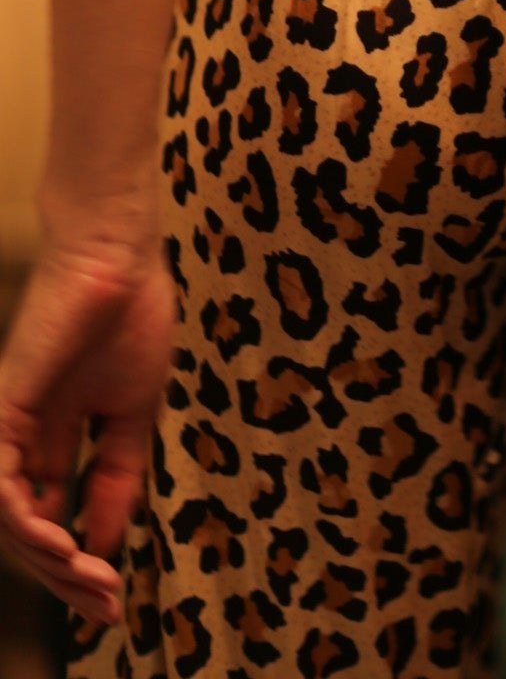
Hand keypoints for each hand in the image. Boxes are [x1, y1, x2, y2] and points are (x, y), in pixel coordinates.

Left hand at [0, 237, 175, 629]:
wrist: (121, 257)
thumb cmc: (130, 317)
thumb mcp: (133, 413)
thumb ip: (117, 474)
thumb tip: (108, 539)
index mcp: (50, 439)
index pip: (49, 520)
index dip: (77, 565)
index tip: (112, 602)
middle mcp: (21, 441)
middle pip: (26, 532)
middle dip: (64, 578)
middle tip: (104, 609)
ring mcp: (8, 427)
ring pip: (6, 521)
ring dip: (46, 562)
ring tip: (87, 583)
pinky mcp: (4, 411)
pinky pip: (1, 487)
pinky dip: (28, 525)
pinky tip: (64, 546)